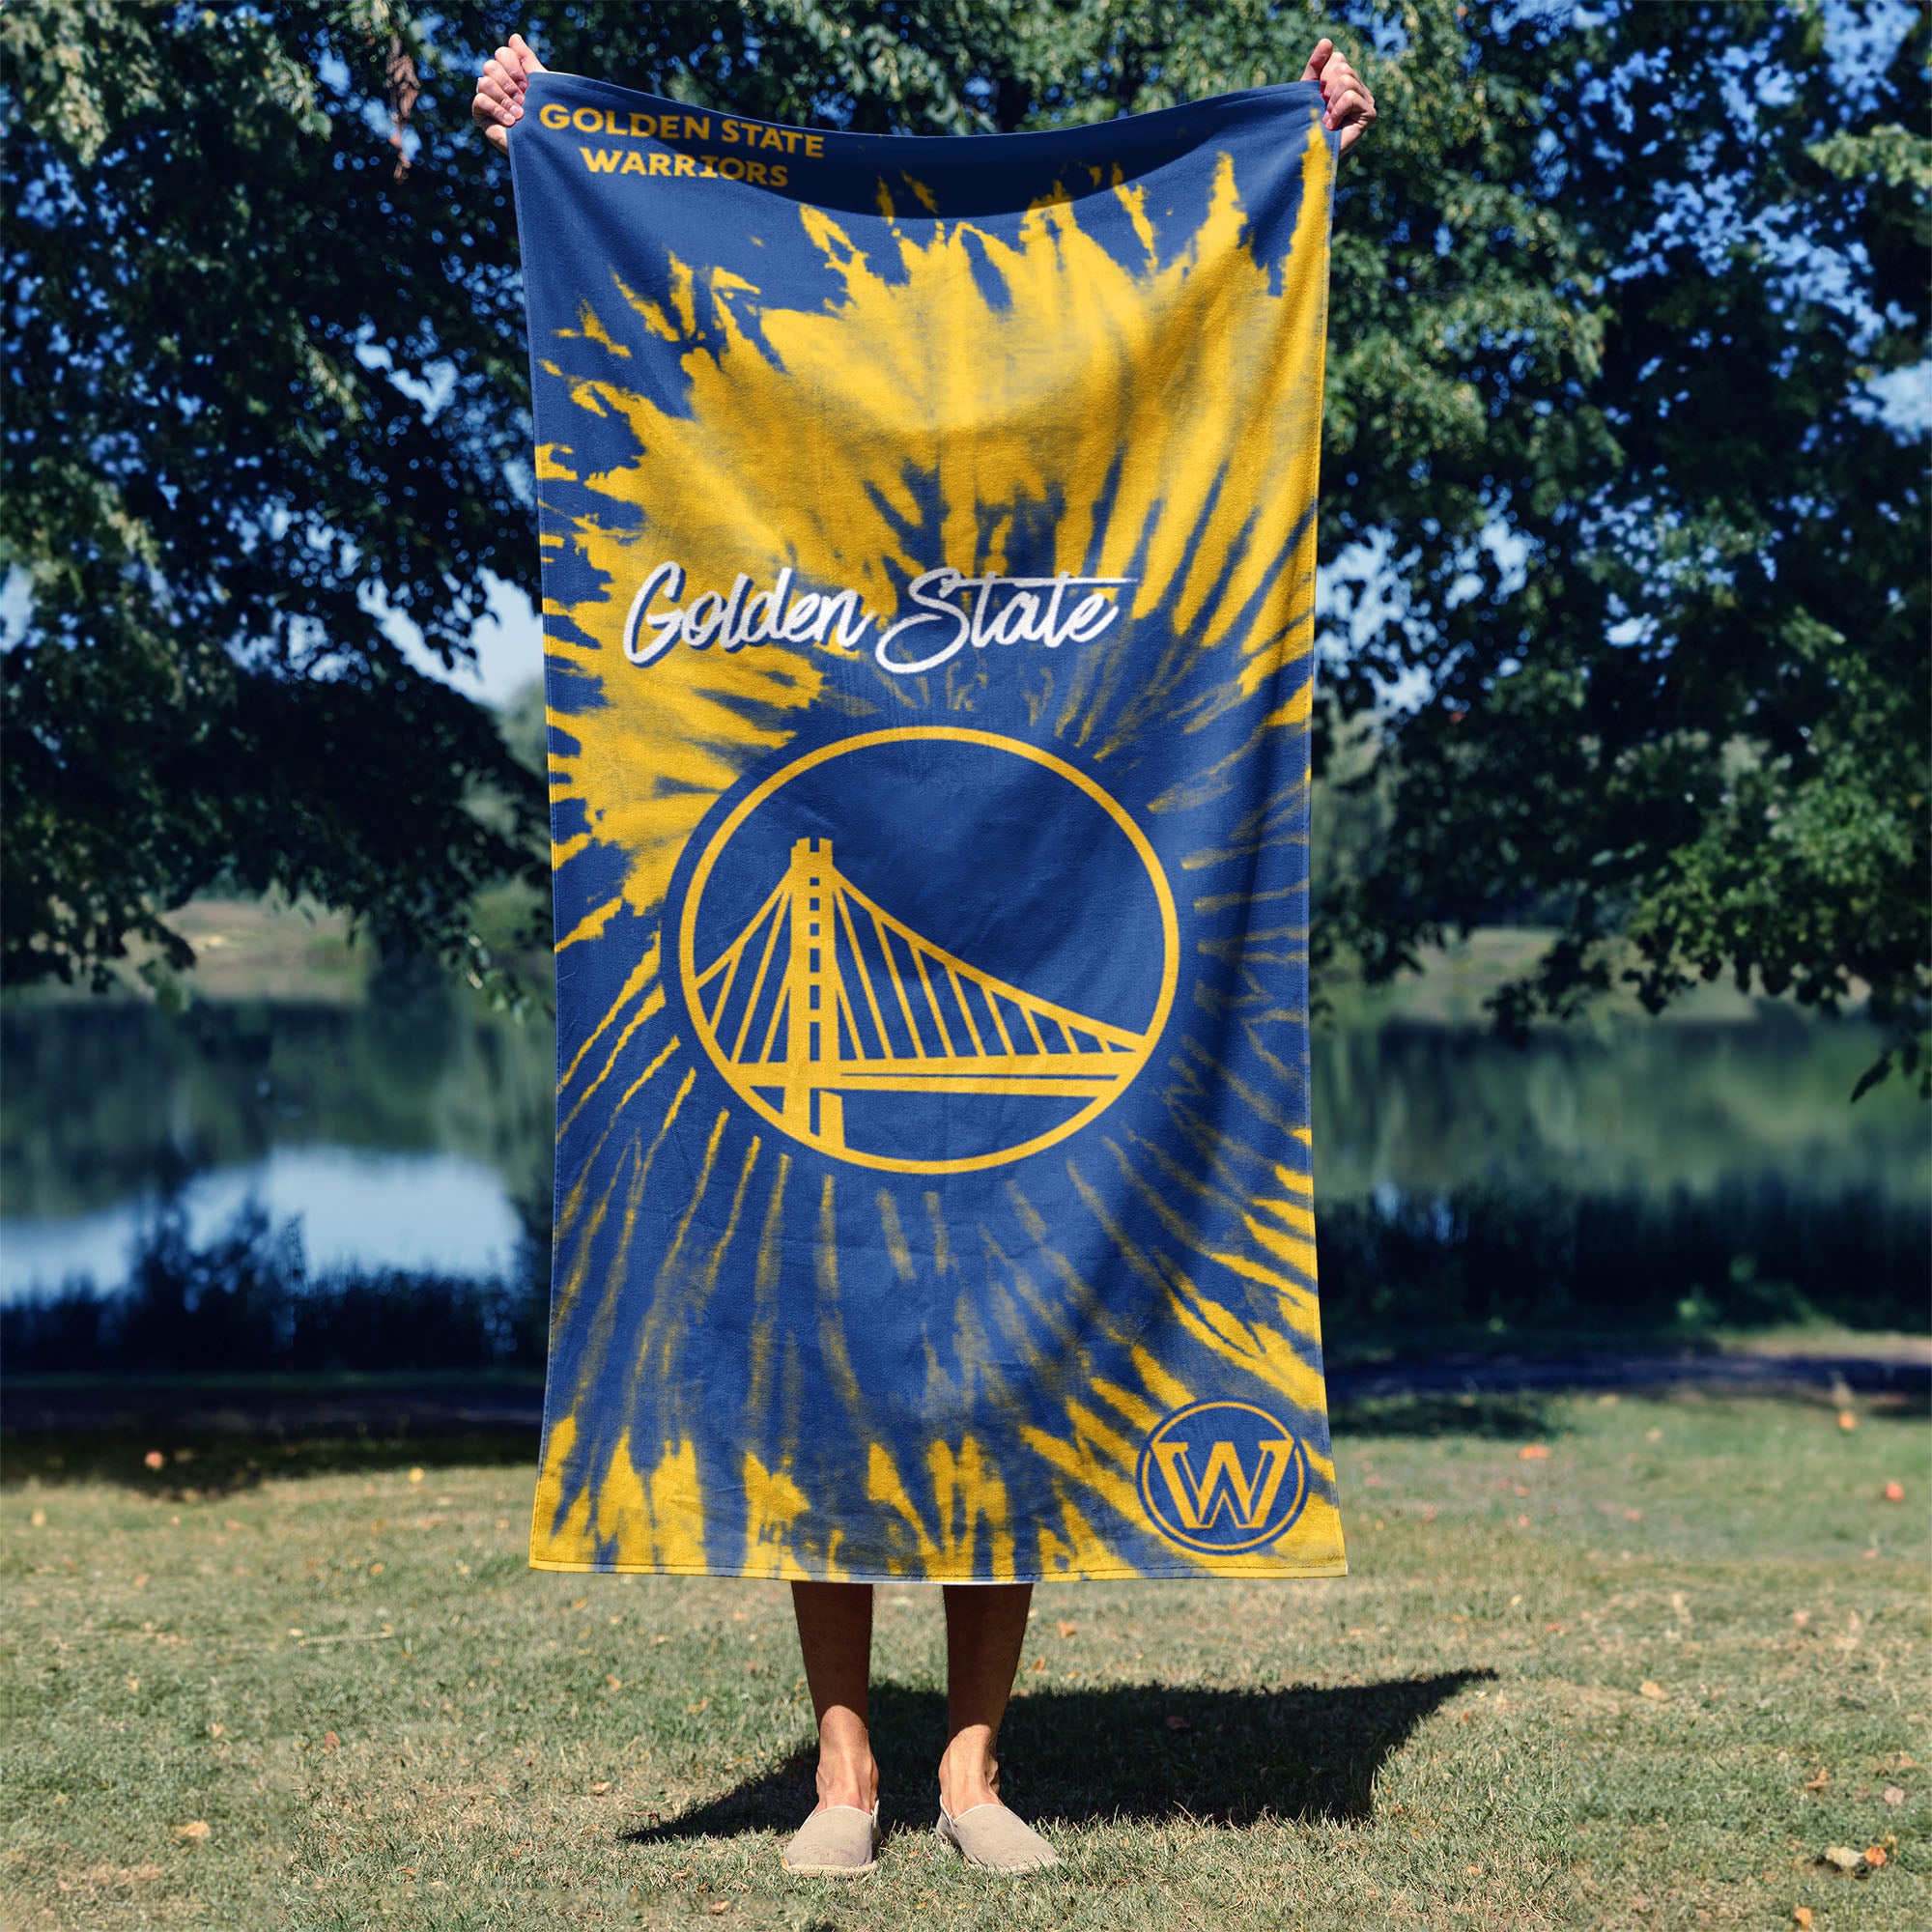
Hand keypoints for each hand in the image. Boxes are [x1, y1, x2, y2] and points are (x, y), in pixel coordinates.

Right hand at [473, 32, 545, 152]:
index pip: (503, 53)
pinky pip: (480, 100)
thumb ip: (528, 60)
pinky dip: (497, 109)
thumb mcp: (540, 84)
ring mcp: (488, 97)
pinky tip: (512, 122)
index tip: (527, 84)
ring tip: (520, 114)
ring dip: (504, 98)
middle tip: (524, 99)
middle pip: (491, 65)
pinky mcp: (481, 114)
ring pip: (484, 81)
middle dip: (509, 82)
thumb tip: (514, 37)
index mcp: (511, 72)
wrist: (546, 144)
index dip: (513, 66)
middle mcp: (497, 82)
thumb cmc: (546, 115)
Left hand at [1300, 38, 1376, 155]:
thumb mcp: (1308, 89)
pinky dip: (1337, 111)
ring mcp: (1368, 101)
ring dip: (1330, 102)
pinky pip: (1351, 97)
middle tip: (1323, 109)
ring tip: (1327, 119)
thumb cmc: (1308, 122)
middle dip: (1326, 89)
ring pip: (1347, 81)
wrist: (1309, 151)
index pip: (1338, 58)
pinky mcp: (1370, 114)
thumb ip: (1316, 65)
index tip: (1318, 96)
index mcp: (1348, 79)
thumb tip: (1327, 41)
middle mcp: (1361, 88)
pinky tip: (1332, 124)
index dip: (1322, 76)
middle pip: (1343, 68)